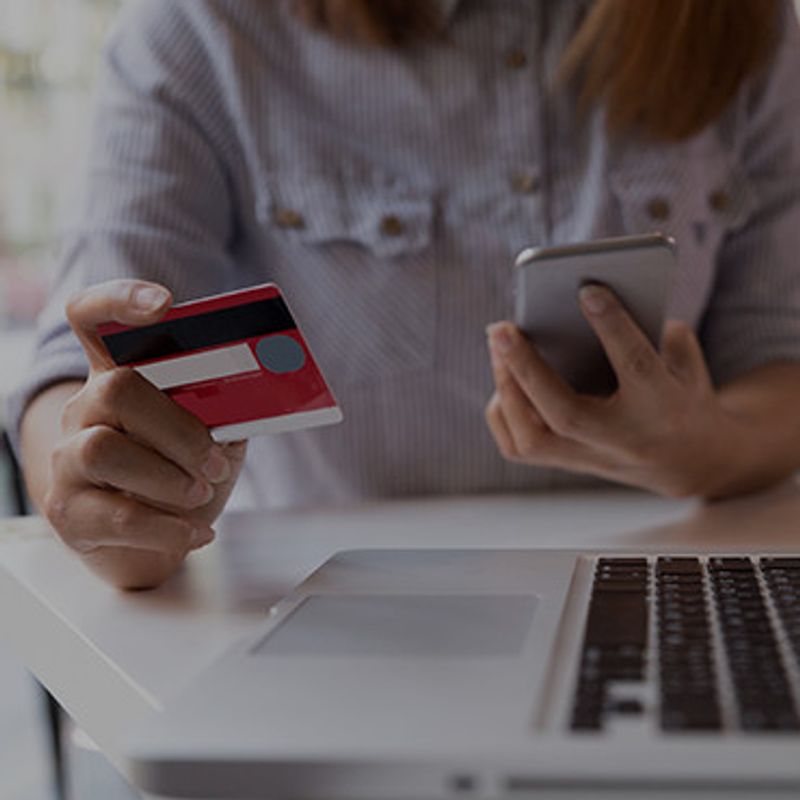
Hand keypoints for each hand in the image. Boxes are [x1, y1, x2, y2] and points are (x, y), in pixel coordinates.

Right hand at [42, 280, 246, 587]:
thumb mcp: (214, 437)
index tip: (165, 305)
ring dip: (168, 476)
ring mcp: (68, 460)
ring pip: (104, 449)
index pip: (94, 318)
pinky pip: (115, 515)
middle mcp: (85, 409)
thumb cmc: (184, 476)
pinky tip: (199, 531)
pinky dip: (169, 527)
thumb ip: (227, 412)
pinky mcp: (70, 512)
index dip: (120, 301)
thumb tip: (264, 395)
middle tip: (214, 461)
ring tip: (201, 493)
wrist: (154, 539)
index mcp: (120, 376)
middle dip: (179, 428)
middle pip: (117, 389)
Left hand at [485, 284, 735, 497]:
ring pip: (534, 440)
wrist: (691, 461)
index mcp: (664, 406)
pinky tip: (503, 377)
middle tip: (501, 328)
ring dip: (508, 390)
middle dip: (527, 368)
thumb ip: (647, 330)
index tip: (587, 289)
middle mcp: (624, 440)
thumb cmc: (679, 393)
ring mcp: (593, 460)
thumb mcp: (683, 360)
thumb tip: (586, 300)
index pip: (635, 364)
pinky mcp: (569, 466)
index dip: (612, 326)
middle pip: (566, 413)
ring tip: (497, 346)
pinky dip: (503, 410)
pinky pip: (519, 448)